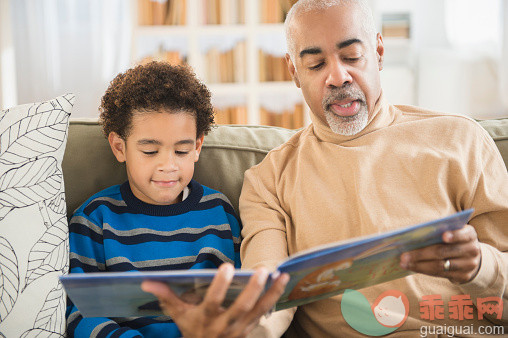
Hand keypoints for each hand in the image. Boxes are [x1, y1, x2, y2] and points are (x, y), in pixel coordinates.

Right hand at [141, 263, 288, 337]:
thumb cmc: (192, 330)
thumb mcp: (178, 315)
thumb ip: (166, 297)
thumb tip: (147, 282)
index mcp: (206, 319)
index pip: (213, 302)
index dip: (219, 286)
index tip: (226, 267)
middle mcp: (225, 325)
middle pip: (241, 308)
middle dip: (252, 289)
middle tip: (261, 271)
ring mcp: (240, 329)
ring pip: (258, 310)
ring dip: (271, 293)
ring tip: (281, 275)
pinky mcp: (250, 329)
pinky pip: (265, 313)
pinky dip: (275, 297)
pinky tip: (283, 282)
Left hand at [400, 224, 480, 283]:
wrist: (471, 258)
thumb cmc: (453, 239)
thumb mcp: (452, 231)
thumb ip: (438, 229)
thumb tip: (413, 233)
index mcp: (469, 234)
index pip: (463, 234)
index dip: (454, 235)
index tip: (443, 236)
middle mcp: (472, 250)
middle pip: (444, 252)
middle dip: (422, 253)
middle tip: (404, 255)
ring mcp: (469, 265)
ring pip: (440, 265)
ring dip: (419, 265)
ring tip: (404, 263)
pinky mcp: (463, 276)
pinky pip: (440, 274)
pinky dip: (424, 270)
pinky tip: (411, 267)